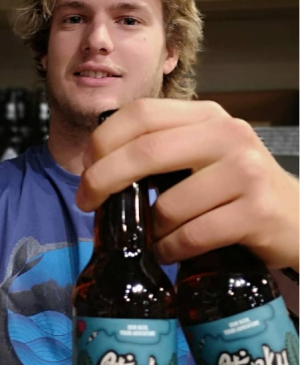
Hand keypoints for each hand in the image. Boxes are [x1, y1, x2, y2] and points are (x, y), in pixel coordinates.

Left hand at [76, 99, 298, 268]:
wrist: (295, 216)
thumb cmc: (233, 188)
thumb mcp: (199, 155)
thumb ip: (158, 150)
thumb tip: (94, 168)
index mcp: (204, 116)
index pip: (140, 113)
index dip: (102, 141)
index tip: (86, 168)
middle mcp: (227, 134)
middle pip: (145, 152)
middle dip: (103, 180)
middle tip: (86, 202)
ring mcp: (246, 171)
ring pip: (168, 205)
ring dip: (148, 229)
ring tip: (154, 237)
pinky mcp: (257, 211)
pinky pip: (192, 235)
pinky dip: (171, 248)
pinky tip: (170, 251)